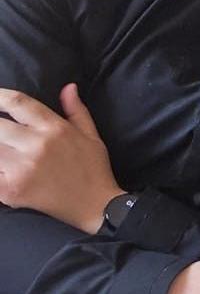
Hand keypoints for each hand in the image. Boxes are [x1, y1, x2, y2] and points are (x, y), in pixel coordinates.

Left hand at [0, 85, 121, 232]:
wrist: (96, 206)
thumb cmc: (93, 169)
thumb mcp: (91, 136)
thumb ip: (76, 110)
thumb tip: (68, 87)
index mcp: (55, 128)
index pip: (17, 103)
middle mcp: (36, 144)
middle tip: (0, 130)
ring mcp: (21, 168)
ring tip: (4, 148)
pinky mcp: (10, 189)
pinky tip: (2, 167)